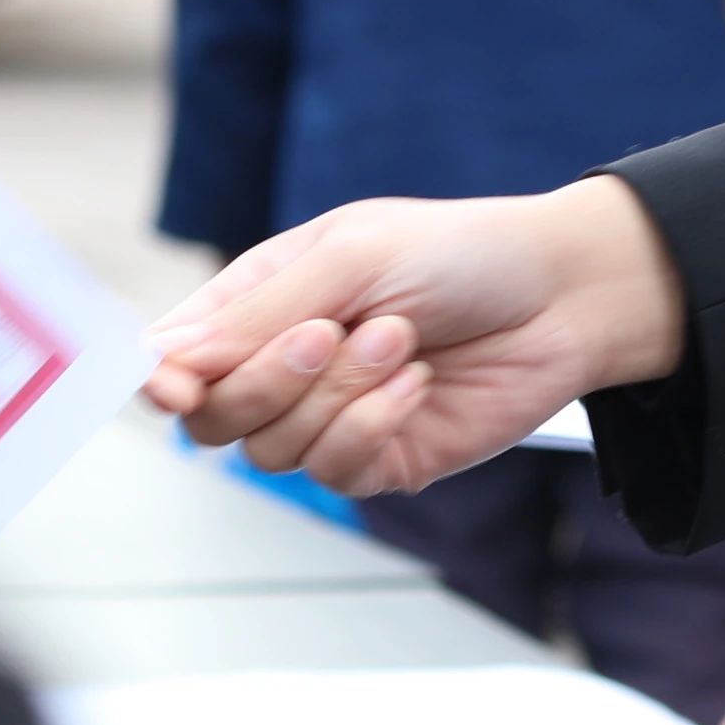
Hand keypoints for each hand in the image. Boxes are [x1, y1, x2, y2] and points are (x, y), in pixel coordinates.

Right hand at [143, 178, 687, 496]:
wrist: (563, 295)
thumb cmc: (459, 253)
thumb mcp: (351, 258)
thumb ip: (257, 315)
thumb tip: (163, 361)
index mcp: (264, 301)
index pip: (178, 355)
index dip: (161, 378)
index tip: (175, 387)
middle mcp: (288, 365)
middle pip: (214, 418)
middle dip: (269, 381)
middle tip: (332, 333)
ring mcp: (332, 417)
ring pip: (272, 452)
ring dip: (338, 395)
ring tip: (401, 339)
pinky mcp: (381, 458)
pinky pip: (336, 471)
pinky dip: (373, 425)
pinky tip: (417, 383)